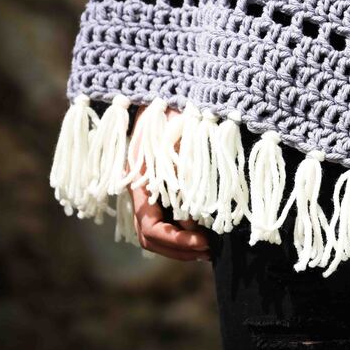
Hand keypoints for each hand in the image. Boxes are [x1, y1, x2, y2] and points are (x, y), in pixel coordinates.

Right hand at [129, 106, 210, 260]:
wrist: (165, 99)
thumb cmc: (175, 115)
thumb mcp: (184, 139)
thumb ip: (188, 173)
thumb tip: (196, 213)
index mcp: (139, 183)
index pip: (150, 228)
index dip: (177, 241)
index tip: (204, 242)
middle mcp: (139, 192)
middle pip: (151, 238)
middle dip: (180, 250)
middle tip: (210, 251)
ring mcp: (147, 193)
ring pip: (156, 234)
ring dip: (181, 245)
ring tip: (210, 246)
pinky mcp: (159, 191)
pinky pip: (165, 221)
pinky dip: (183, 233)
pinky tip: (204, 231)